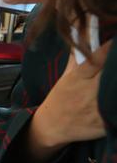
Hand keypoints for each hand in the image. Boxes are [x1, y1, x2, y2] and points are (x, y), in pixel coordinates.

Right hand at [29, 40, 110, 158]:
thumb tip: (83, 35)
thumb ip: (78, 58)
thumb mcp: (67, 76)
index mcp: (78, 78)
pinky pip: (116, 114)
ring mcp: (96, 109)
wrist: (52, 127)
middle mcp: (87, 92)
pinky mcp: (103, 124)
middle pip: (111, 75)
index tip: (116, 41)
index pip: (96, 60)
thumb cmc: (61, 98)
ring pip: (115, 94)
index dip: (108, 49)